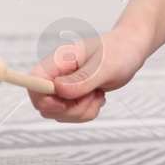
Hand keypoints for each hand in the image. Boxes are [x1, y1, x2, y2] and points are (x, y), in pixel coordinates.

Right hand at [28, 25, 151, 122]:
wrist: (130, 50)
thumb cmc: (119, 51)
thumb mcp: (105, 66)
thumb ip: (82, 79)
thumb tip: (59, 90)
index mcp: (59, 60)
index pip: (34, 81)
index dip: (42, 98)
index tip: (64, 104)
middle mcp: (57, 73)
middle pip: (45, 104)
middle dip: (70, 109)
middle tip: (93, 95)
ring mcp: (64, 85)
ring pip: (59, 113)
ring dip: (81, 111)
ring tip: (98, 94)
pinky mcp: (72, 95)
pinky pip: (71, 114)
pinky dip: (86, 112)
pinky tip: (98, 96)